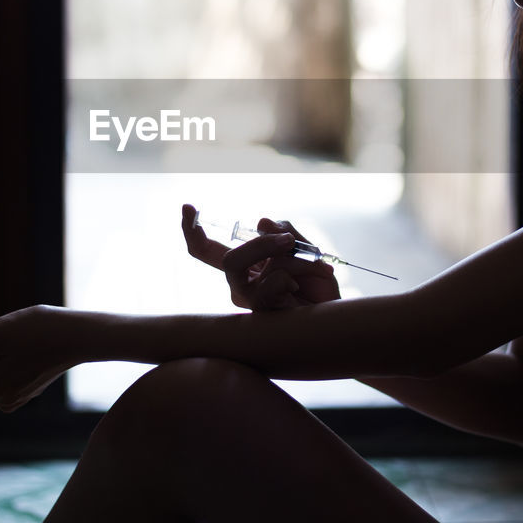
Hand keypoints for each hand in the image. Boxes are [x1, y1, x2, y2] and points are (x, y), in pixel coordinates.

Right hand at [181, 204, 339, 310]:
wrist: (335, 315)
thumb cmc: (318, 287)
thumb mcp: (308, 251)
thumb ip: (287, 234)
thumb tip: (262, 223)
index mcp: (246, 266)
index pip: (208, 251)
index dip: (193, 231)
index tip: (187, 208)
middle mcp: (241, 284)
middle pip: (227, 258)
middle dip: (260, 244)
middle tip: (288, 241)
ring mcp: (248, 301)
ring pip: (242, 266)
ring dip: (282, 258)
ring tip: (308, 261)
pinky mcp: (259, 314)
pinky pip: (268, 284)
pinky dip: (291, 278)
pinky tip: (300, 289)